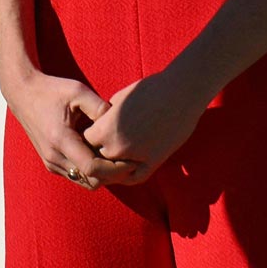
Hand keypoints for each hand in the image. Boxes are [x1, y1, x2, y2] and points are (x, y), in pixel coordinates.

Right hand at [2, 69, 145, 189]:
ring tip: (116, 158)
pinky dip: (90, 171)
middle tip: (129, 161)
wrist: (23, 92)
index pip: (92, 168)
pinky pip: (75, 175)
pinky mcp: (50, 163)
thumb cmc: (52, 90)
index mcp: (60, 139)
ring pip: (84, 182)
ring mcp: (50, 162)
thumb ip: (100, 108)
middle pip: (91, 181)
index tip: (131, 159)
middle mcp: (53, 156)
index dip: (115, 169)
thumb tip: (120, 126)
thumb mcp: (78, 91)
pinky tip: (100, 155)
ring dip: (101, 175)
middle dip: (112, 175)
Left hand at [83, 71, 206, 180]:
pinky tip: (125, 167)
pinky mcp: (154, 163)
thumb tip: (99, 127)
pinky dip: (126, 175)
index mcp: (106, 129)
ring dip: (111, 165)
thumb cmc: (149, 89)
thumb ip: (106, 118)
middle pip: (97, 157)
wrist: (180, 93)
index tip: (92, 132)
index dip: (88, 136)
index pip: (86, 140)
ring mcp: (137, 158)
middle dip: (97, 151)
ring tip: (111, 157)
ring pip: (112, 171)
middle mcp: (118, 147)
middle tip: (99, 147)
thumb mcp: (119, 99)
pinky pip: (133, 178)